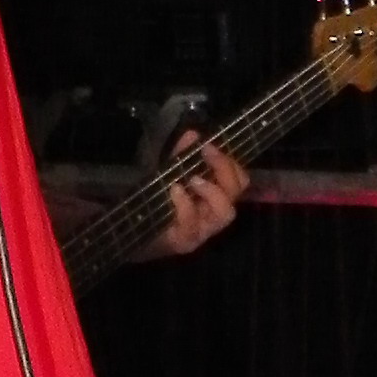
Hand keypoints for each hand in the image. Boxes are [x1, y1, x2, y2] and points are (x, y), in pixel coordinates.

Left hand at [152, 133, 246, 254]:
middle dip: (224, 169)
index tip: (209, 145)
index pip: (240, 180)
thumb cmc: (160, 205)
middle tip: (207, 153)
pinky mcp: (186, 241)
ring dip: (212, 191)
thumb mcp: (171, 176)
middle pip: (236, 193)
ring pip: (224, 213)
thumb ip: (181, 157)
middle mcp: (214, 215)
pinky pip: (192, 223)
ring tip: (193, 179)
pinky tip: (175, 190)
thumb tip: (192, 134)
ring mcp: (203, 230)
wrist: (137, 236)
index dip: (230, 162)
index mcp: (216, 198)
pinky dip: (185, 204)